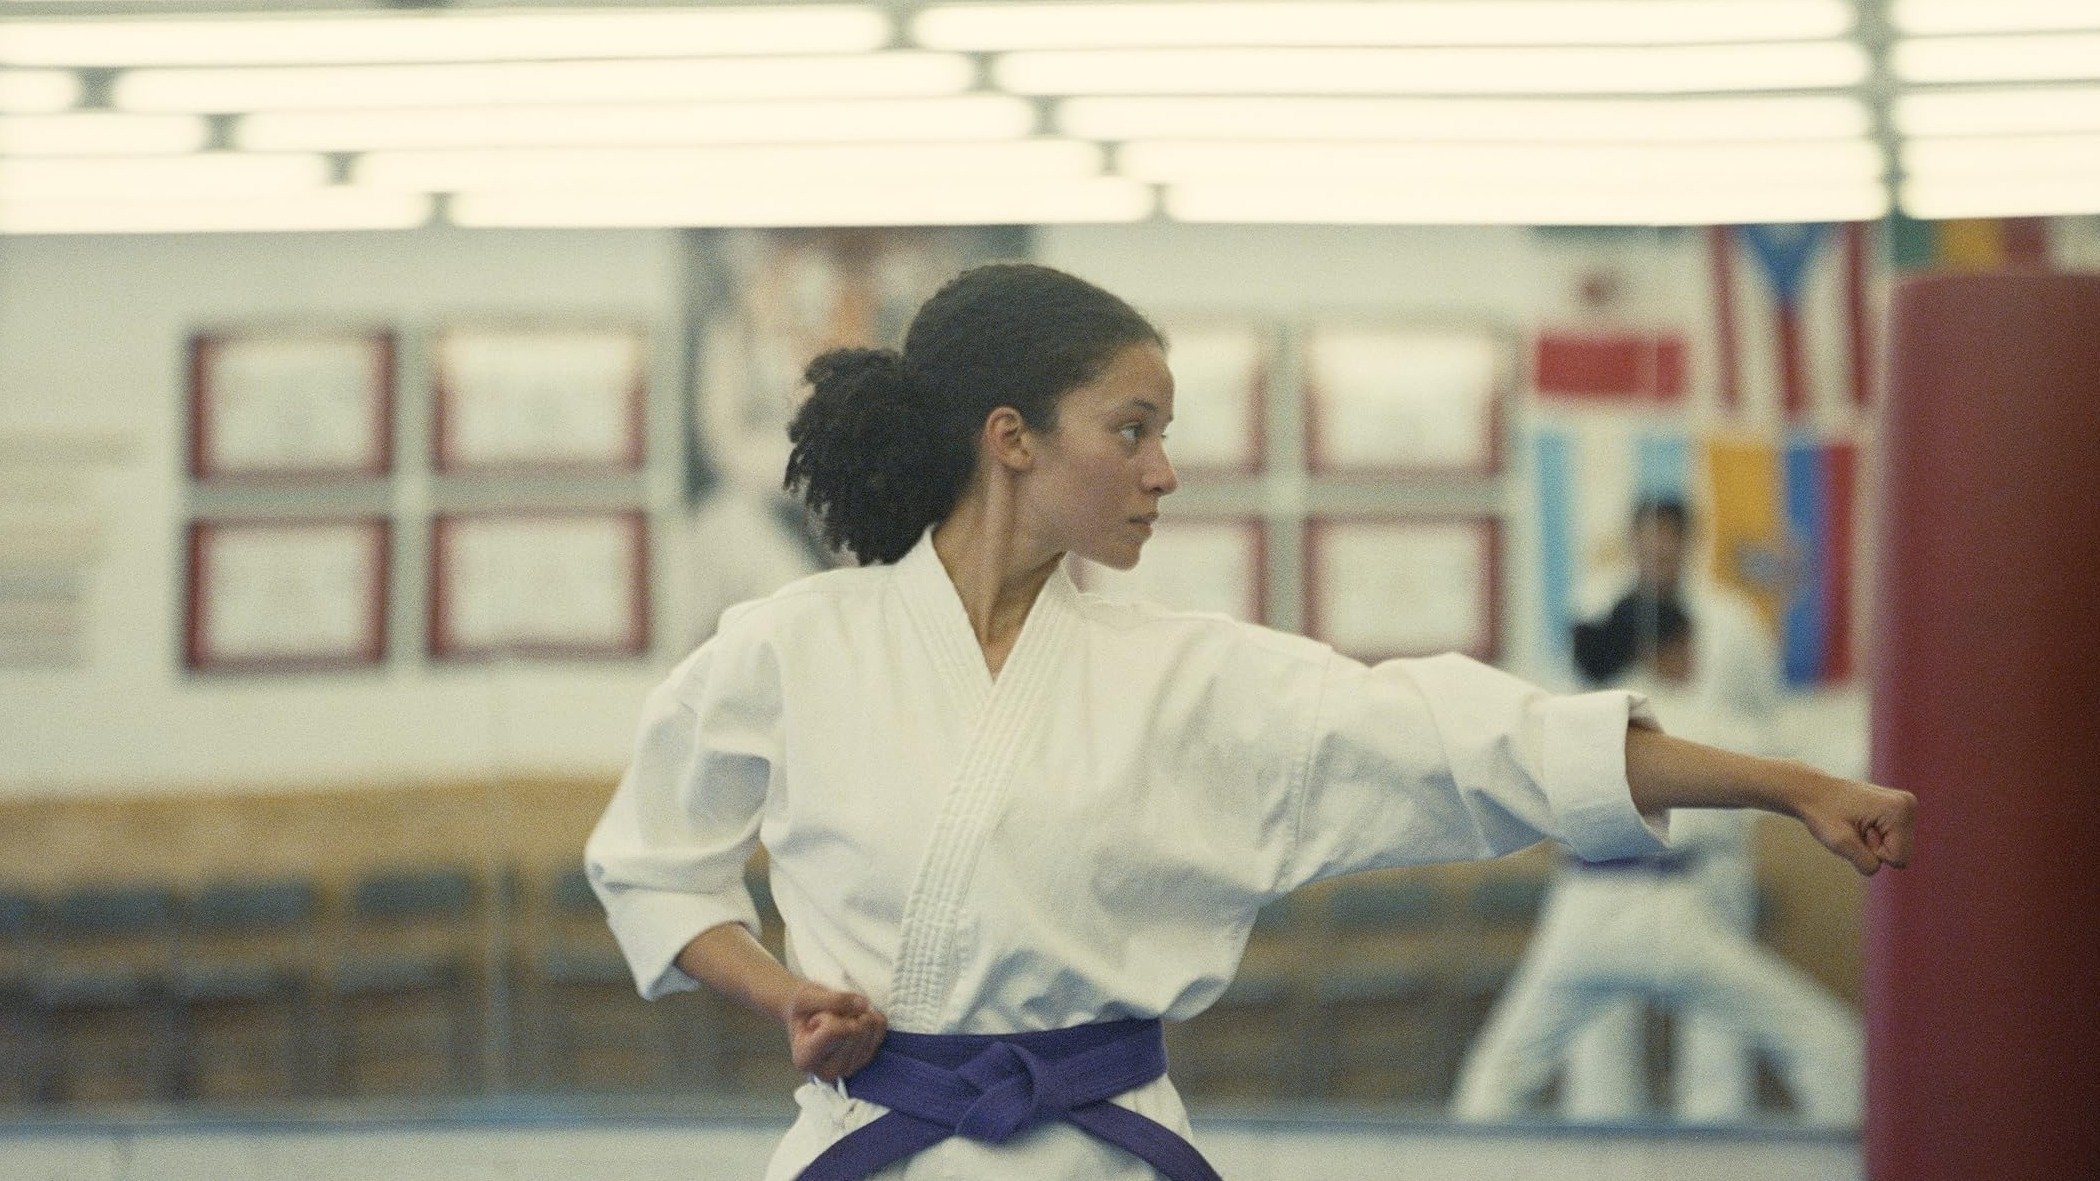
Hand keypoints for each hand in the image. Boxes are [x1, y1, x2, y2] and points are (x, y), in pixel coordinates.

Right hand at [783, 982, 887, 1081]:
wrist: (808, 1016)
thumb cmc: (803, 1009)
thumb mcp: (805, 997)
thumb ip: (832, 1000)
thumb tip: (863, 1004)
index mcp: (805, 1060)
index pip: (834, 1031)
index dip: (830, 1014)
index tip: (816, 1018)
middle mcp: (828, 1072)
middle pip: (854, 1031)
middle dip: (845, 1014)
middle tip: (830, 1017)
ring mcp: (849, 1068)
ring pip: (868, 1031)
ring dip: (858, 1015)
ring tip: (840, 1019)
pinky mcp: (866, 1060)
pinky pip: (880, 1030)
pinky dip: (872, 1017)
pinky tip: (856, 1019)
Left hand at [1793, 774, 1915, 875]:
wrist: (1812, 792)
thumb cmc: (1823, 814)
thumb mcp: (1841, 844)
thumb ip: (1867, 863)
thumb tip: (1880, 867)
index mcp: (1900, 810)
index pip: (1899, 858)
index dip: (1874, 853)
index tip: (1857, 832)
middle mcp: (1908, 804)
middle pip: (1901, 853)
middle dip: (1876, 849)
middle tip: (1855, 829)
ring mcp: (1904, 805)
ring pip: (1897, 847)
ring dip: (1874, 843)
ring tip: (1856, 824)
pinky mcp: (1897, 808)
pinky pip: (1892, 839)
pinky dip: (1875, 837)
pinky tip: (1860, 821)